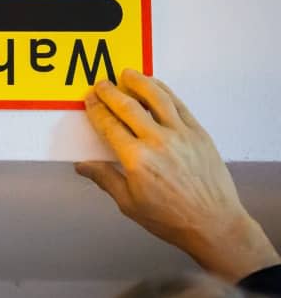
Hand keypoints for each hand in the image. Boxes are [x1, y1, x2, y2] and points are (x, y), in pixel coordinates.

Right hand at [76, 69, 279, 281]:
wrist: (214, 224)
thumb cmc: (172, 219)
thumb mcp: (130, 204)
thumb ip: (105, 179)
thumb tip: (83, 166)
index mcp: (136, 160)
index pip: (109, 126)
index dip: (96, 110)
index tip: (90, 101)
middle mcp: (157, 142)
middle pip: (128, 107)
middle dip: (111, 93)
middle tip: (101, 84)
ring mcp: (181, 135)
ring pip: (155, 98)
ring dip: (138, 82)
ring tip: (127, 73)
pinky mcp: (198, 134)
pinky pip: (179, 105)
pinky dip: (165, 91)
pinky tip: (156, 85)